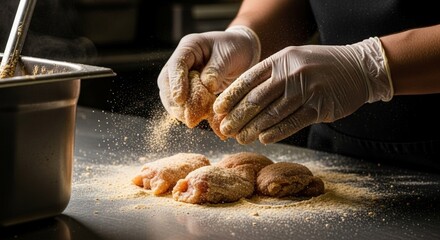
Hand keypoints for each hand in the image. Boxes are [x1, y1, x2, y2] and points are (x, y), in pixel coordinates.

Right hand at [157, 26, 259, 120]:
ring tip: (190, 119)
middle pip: (166, 81)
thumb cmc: (237, 50)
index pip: (176, 65)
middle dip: (173, 99)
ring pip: (170, 93)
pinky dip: (186, 110)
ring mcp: (183, 74)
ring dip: (178, 108)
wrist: (244, 52)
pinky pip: (181, 100)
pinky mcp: (189, 87)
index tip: (180, 99)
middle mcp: (182, 60)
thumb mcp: (229, 56)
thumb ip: (216, 70)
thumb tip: (206, 86)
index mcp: (190, 46)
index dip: (176, 83)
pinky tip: (195, 118)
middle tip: (184, 115)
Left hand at [213, 37, 392, 143]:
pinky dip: (275, 132)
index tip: (218, 110)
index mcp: (280, 60)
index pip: (248, 80)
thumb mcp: (293, 59)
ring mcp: (306, 90)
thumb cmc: (320, 66)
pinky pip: (292, 123)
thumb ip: (270, 74)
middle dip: (237, 117)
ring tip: (241, 138)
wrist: (359, 68)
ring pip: (272, 114)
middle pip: (256, 99)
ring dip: (253, 129)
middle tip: (225, 129)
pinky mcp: (320, 107)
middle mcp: (291, 73)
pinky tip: (264, 139)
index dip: (230, 97)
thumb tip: (243, 96)